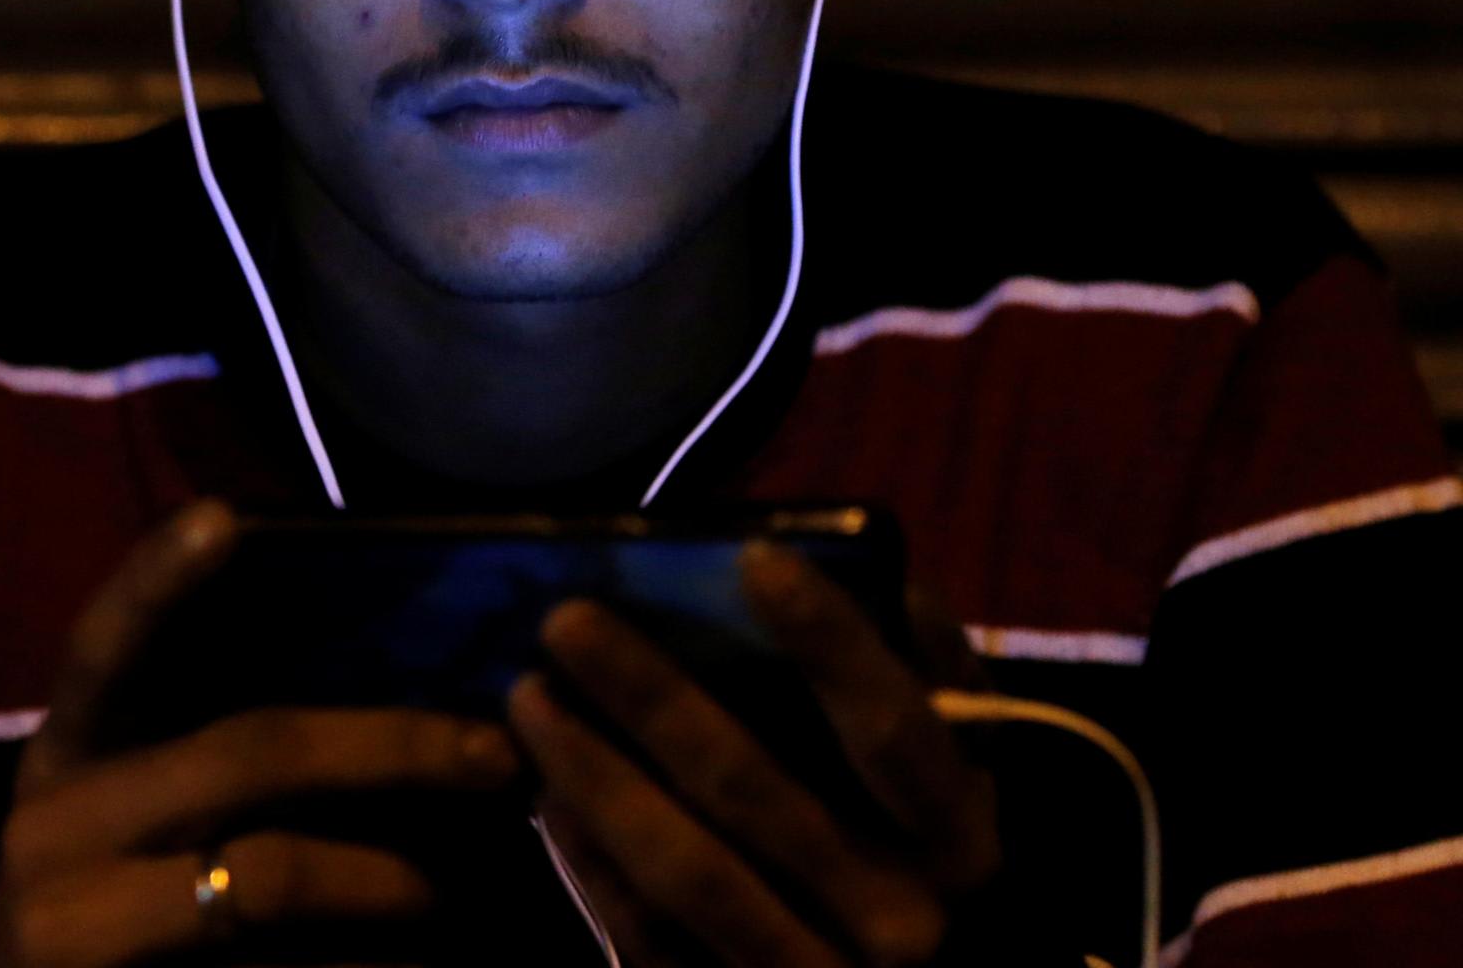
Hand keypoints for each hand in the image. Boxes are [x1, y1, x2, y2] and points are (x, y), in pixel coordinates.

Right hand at [0, 499, 523, 966]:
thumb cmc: (115, 902)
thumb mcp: (136, 809)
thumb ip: (219, 746)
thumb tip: (388, 676)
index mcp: (70, 748)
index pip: (106, 644)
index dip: (158, 579)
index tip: (224, 517)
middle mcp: (51, 823)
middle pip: (250, 752)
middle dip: (392, 745)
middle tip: (493, 755)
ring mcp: (62, 926)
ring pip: (269, 876)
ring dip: (388, 877)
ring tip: (453, 888)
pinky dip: (354, 967)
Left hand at [505, 546, 999, 966]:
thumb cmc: (927, 834)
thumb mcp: (957, 750)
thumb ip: (916, 656)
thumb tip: (841, 559)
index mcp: (957, 838)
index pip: (891, 731)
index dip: (831, 642)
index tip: (756, 557)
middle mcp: (896, 923)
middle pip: (755, 793)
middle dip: (651, 698)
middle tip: (565, 620)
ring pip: (687, 871)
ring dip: (595, 774)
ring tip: (529, 693)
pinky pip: (651, 942)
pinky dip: (591, 864)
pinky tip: (547, 794)